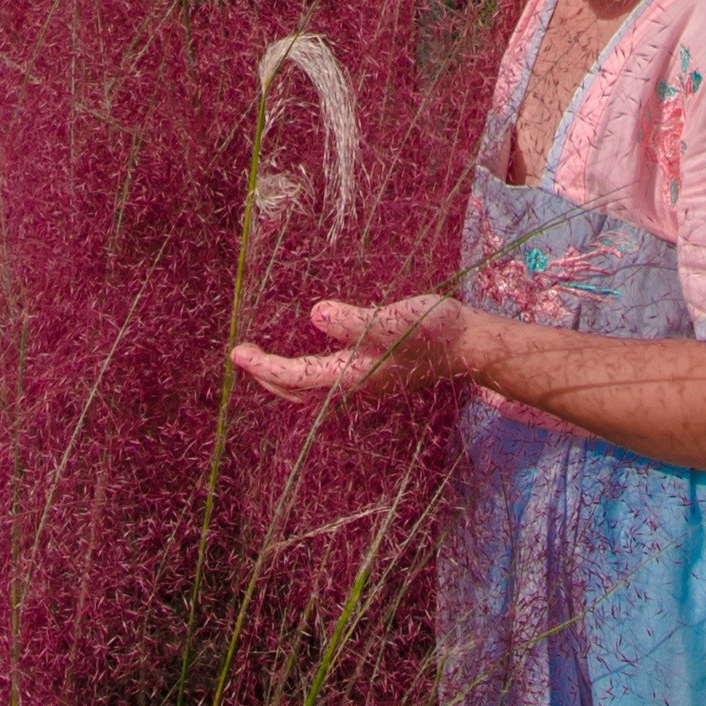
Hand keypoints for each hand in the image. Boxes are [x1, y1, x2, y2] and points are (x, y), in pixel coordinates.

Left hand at [228, 292, 474, 411]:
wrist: (469, 345)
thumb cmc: (433, 330)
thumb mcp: (393, 319)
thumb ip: (353, 320)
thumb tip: (314, 315)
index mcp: (352, 373)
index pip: (295, 375)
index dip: (263, 365)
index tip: (236, 353)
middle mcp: (354, 384)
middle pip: (297, 390)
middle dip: (267, 376)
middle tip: (243, 356)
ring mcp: (366, 382)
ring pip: (312, 389)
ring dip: (285, 377)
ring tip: (266, 359)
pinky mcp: (376, 374)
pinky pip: (328, 381)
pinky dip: (307, 373)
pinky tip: (312, 355)